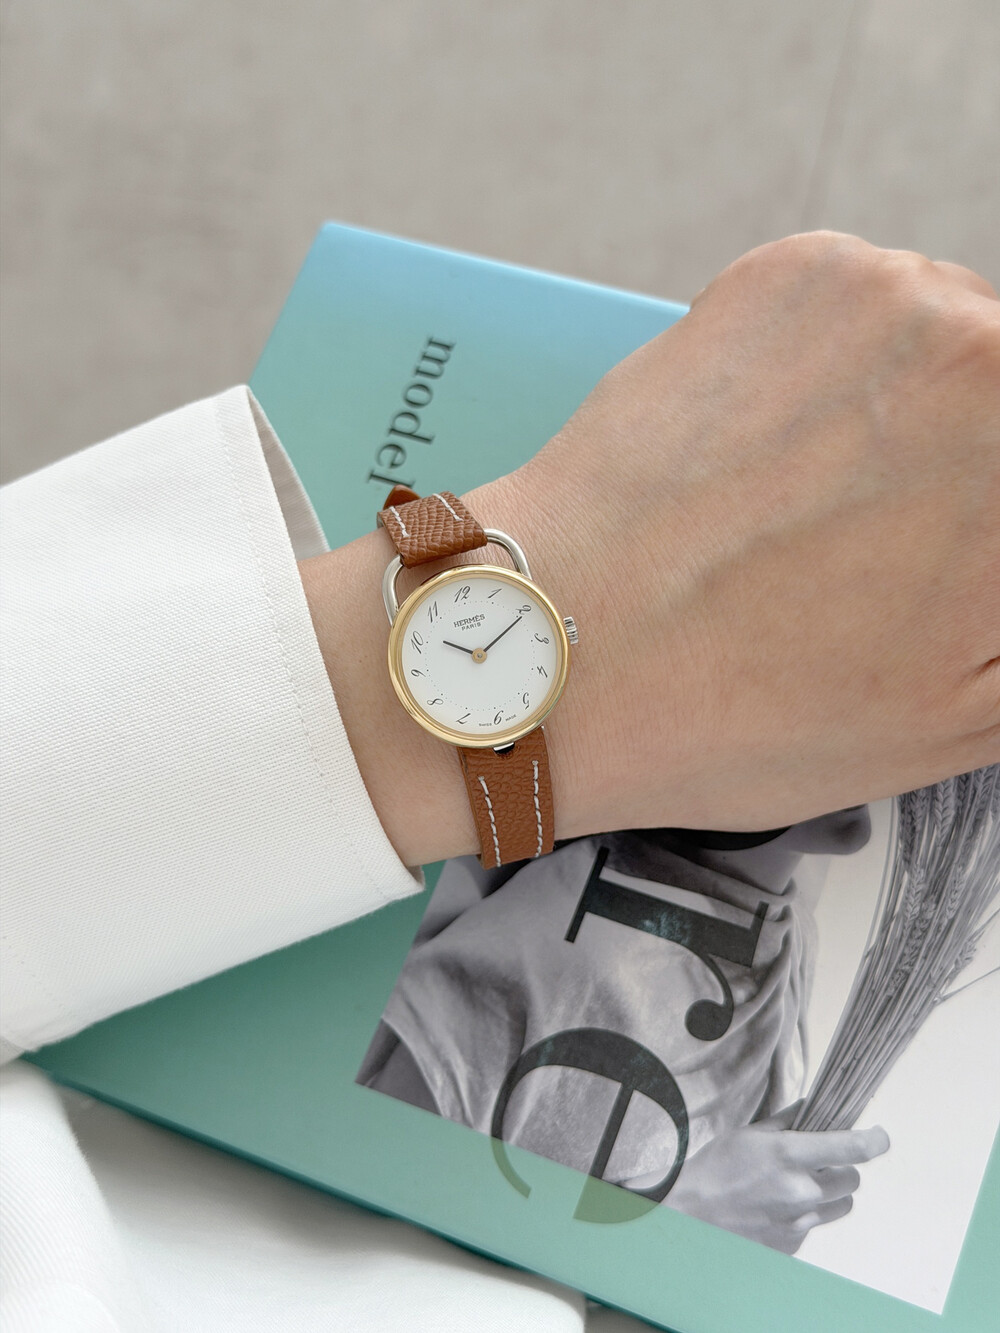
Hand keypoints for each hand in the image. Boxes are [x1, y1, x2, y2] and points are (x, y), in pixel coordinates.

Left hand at [472, 231, 999, 837]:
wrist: (554, 645)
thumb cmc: (741, 707)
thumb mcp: (965, 713)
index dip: (977, 532)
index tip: (947, 551)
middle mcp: (982, 350)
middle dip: (968, 472)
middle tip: (886, 548)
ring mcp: (882, 292)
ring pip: (946, 348)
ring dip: (912, 413)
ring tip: (811, 516)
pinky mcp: (788, 274)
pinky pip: (860, 315)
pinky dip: (833, 375)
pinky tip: (768, 462)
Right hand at [664, 1105, 889, 1253]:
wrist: (692, 1217)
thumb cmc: (715, 1169)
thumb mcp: (748, 1134)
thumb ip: (787, 1123)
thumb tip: (816, 1110)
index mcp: (789, 1155)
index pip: (852, 1148)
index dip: (874, 1140)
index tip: (880, 1136)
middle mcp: (801, 1191)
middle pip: (853, 1179)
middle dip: (843, 1166)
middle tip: (820, 1159)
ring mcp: (799, 1222)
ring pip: (841, 1204)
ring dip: (831, 1192)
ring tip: (802, 1184)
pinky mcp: (794, 1244)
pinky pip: (816, 1225)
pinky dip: (807, 1214)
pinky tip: (778, 1206)